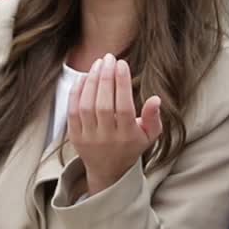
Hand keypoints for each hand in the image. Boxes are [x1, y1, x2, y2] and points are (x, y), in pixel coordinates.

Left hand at [66, 53, 163, 196]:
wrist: (109, 171)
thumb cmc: (131, 146)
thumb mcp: (149, 135)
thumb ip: (154, 117)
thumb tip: (156, 99)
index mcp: (127, 136)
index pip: (124, 108)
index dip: (122, 84)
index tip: (122, 64)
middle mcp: (106, 138)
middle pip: (103, 105)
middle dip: (106, 77)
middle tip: (109, 58)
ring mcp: (88, 138)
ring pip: (86, 106)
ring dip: (91, 81)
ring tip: (98, 63)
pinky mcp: (74, 136)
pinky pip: (72, 111)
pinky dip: (76, 92)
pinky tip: (83, 77)